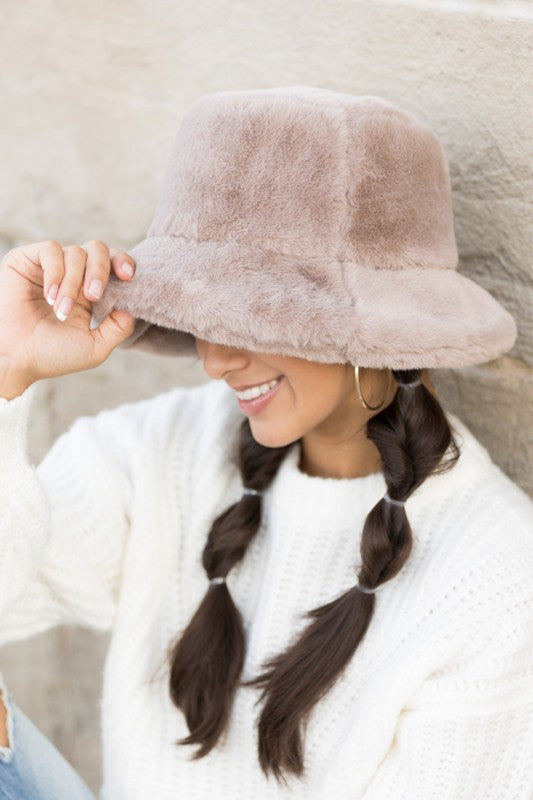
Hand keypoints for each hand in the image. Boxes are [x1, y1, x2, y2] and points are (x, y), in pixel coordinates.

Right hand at [0, 239, 136, 387]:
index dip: (122, 262)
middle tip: (93, 296)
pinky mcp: (27, 260)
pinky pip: (51, 249)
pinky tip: (50, 295)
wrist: (17, 359)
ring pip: (75, 252)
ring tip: (60, 310)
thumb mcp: (95, 348)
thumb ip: (118, 329)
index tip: (127, 276)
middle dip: (100, 270)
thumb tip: (132, 308)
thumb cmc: (52, 356)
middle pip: (98, 249)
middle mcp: (72, 275)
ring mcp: (50, 266)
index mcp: (90, 292)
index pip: (112, 264)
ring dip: (72, 283)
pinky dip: (55, 272)